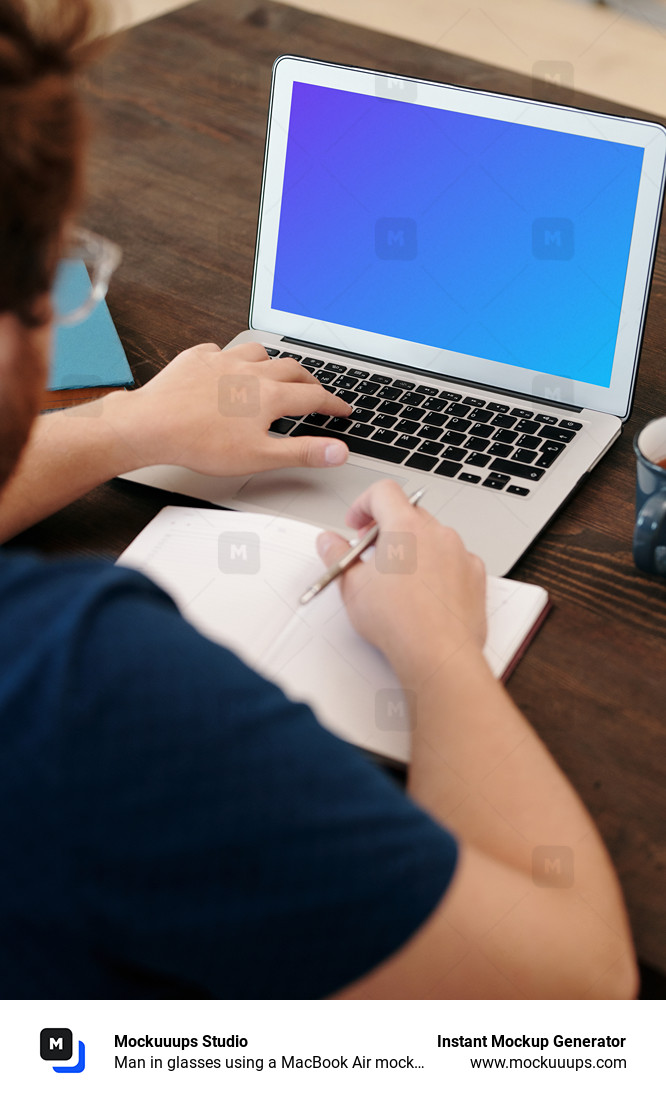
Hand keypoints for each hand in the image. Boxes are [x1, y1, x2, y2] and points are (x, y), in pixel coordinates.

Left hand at [115, 342, 351, 474]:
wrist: (152, 425)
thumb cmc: (201, 443)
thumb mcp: (259, 457)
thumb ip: (302, 452)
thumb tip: (337, 451)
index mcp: (270, 395)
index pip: (314, 396)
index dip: (333, 404)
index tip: (343, 409)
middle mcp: (250, 372)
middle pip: (292, 368)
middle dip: (309, 379)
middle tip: (315, 390)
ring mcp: (222, 361)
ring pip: (258, 352)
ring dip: (273, 361)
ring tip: (274, 372)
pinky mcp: (196, 359)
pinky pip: (219, 350)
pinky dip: (230, 357)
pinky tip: (226, 367)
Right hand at [316, 480, 486, 682]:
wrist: (439, 653)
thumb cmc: (400, 622)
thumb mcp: (352, 586)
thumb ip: (336, 555)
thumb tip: (328, 542)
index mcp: (405, 527)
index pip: (383, 491)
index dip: (364, 504)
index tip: (357, 524)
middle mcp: (437, 533)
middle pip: (409, 513)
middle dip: (388, 528)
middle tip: (372, 554)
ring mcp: (460, 553)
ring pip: (433, 537)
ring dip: (415, 548)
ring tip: (399, 580)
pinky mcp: (475, 574)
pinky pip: (454, 559)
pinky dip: (439, 568)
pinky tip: (425, 593)